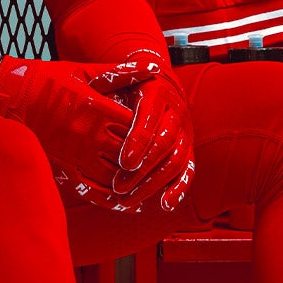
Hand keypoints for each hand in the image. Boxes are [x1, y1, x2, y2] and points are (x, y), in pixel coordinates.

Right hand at [0, 57, 152, 204]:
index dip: (151, 130)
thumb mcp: (84, 72)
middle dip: (146, 159)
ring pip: (115, 177)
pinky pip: (92, 192)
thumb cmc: (46, 80)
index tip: (162, 130)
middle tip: (163, 162)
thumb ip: (120, 73)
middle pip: (130, 154)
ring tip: (149, 184)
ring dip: (133, 182)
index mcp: (96, 108)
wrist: (7, 96)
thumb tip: (151, 66)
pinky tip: (127, 203)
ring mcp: (75, 154)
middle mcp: (89, 134)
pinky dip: (112, 201)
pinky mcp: (63, 169)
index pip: (136, 125)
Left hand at [103, 61, 194, 212]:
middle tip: (119, 187)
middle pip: (165, 143)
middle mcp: (176, 113)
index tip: (124, 161)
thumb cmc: (129, 84)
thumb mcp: (117, 78)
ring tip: (129, 199)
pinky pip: (188, 170)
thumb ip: (108, 82)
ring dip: (154, 183)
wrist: (161, 83)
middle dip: (143, 168)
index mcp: (157, 93)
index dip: (139, 140)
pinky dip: (179, 188)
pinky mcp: (188, 148)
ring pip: (176, 161)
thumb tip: (95, 88)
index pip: (149, 118)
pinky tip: (166, 204)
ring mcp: (185, 132)